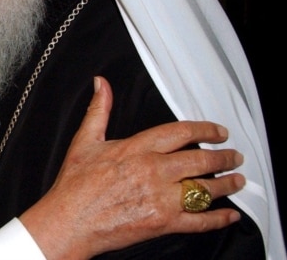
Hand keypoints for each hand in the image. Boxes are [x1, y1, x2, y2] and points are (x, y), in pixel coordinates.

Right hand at [19, 76, 243, 259]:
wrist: (70, 221)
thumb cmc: (75, 185)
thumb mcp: (85, 140)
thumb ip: (99, 110)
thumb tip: (102, 85)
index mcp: (137, 148)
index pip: (181, 132)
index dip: (205, 130)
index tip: (218, 131)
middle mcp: (153, 171)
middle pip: (200, 160)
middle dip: (224, 157)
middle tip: (235, 156)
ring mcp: (161, 198)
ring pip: (205, 189)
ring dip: (227, 185)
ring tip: (237, 181)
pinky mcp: (163, 223)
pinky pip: (200, 221)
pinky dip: (219, 218)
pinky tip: (229, 215)